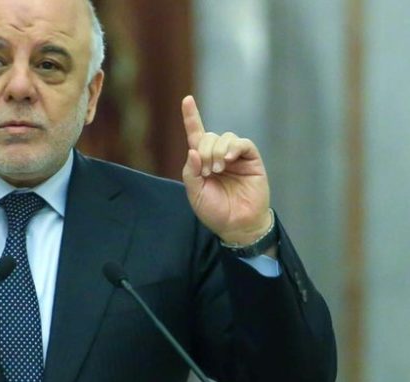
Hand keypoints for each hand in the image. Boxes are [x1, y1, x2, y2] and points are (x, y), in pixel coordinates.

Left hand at [181, 95, 271, 244]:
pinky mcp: (251, 160)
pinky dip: (233, 147)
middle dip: (204, 150)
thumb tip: (193, 150)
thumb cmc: (215, 210)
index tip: (187, 100)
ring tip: (218, 170)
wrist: (236, 225)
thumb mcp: (195, 193)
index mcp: (202, 162)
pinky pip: (242, 143)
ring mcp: (236, 157)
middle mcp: (219, 156)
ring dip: (217, 151)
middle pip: (209, 136)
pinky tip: (228, 159)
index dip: (191, 117)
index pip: (196, 135)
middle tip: (207, 171)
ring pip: (225, 137)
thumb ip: (190, 172)